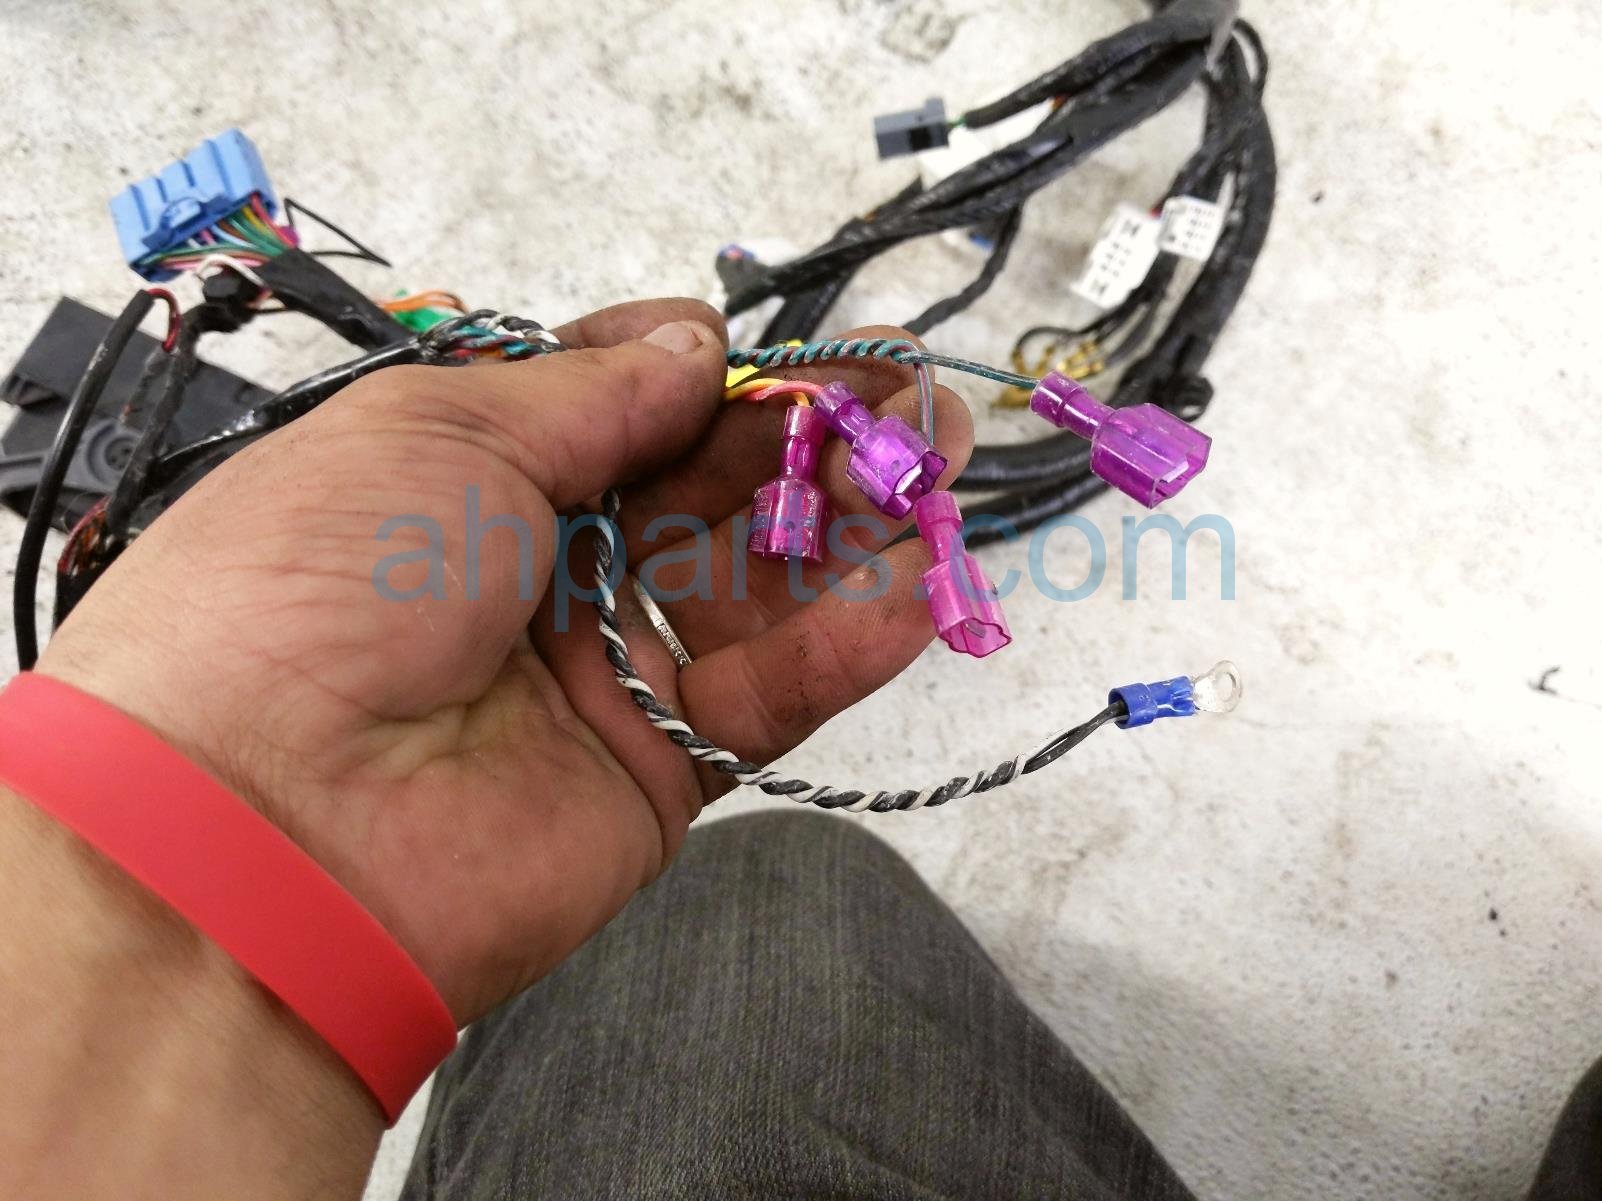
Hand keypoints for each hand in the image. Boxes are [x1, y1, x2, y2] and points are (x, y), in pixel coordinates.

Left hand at [39, 298, 973, 1022]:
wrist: (268, 825)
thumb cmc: (323, 582)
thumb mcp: (444, 433)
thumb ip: (591, 392)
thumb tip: (693, 344)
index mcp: (464, 475)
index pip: (609, 407)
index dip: (691, 372)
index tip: (755, 348)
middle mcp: (538, 569)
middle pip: (700, 490)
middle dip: (802, 436)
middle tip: (906, 394)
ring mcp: (602, 670)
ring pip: (751, 586)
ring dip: (846, 528)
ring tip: (936, 471)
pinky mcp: (655, 768)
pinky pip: (765, 696)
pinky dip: (842, 644)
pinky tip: (909, 589)